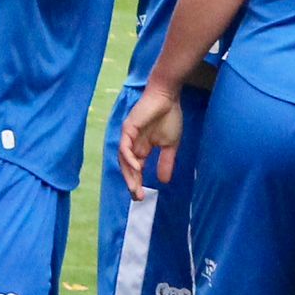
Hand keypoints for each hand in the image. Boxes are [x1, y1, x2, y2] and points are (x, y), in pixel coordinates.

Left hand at [117, 83, 183, 199]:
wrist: (168, 97)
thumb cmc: (169, 116)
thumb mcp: (170, 145)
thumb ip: (166, 162)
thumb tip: (164, 181)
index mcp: (141, 148)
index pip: (136, 169)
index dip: (138, 183)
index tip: (143, 197)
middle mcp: (132, 144)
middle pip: (127, 168)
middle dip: (132, 183)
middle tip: (137, 197)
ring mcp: (128, 137)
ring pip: (124, 160)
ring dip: (129, 175)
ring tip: (135, 188)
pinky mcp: (128, 129)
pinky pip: (125, 147)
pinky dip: (129, 159)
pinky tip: (137, 169)